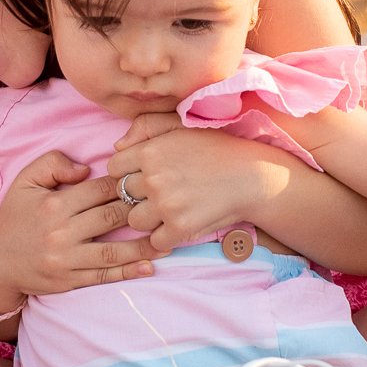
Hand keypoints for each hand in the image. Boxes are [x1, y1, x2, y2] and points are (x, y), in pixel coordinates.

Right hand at [0, 150, 168, 318]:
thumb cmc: (14, 216)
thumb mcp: (25, 181)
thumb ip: (53, 163)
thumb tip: (86, 168)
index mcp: (54, 204)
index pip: (99, 189)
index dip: (126, 183)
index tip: (146, 180)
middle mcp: (62, 232)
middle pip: (112, 216)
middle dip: (142, 210)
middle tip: (167, 204)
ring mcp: (66, 259)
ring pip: (114, 250)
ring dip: (144, 245)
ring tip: (170, 239)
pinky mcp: (69, 281)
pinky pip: (104, 276)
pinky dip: (128, 272)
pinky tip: (149, 267)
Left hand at [108, 113, 292, 251]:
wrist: (252, 175)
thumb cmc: (216, 148)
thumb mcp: (181, 125)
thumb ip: (146, 126)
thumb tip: (117, 145)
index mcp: (149, 152)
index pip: (114, 169)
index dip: (127, 173)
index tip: (144, 175)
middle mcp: (153, 178)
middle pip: (122, 196)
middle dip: (137, 196)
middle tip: (161, 193)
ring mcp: (166, 205)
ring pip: (134, 221)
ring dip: (148, 219)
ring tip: (168, 210)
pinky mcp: (180, 228)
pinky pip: (155, 241)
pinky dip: (166, 238)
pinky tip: (179, 225)